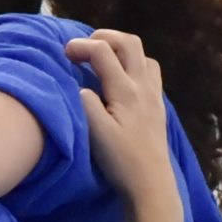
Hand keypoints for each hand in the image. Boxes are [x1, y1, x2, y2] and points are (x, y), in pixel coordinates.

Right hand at [67, 29, 180, 220]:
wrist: (151, 184)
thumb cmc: (121, 161)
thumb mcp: (95, 133)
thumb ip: (85, 104)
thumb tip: (81, 88)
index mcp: (126, 90)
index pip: (103, 52)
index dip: (81, 46)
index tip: (64, 53)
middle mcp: (143, 86)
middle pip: (130, 43)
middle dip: (105, 37)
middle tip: (84, 46)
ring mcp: (154, 96)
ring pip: (143, 56)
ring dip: (122, 49)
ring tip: (103, 59)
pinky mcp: (158, 107)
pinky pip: (149, 72)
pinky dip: (134, 65)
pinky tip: (122, 80)